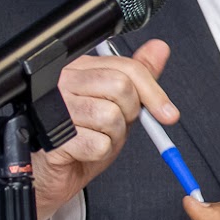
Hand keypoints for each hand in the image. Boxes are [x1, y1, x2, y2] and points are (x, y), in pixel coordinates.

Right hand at [31, 39, 173, 219]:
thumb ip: (137, 78)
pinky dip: (100, 152)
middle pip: (120, 87)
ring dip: (114, 135)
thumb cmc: (81, 135)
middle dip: (130, 112)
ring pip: (111, 116)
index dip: (153, 91)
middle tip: (116, 124)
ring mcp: (55, 108)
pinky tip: (85, 149)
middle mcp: (64, 82)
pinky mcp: (54, 137)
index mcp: (79, 68)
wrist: (52, 171)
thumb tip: (159, 49)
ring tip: (96, 136)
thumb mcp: (116, 103)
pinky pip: (99, 143)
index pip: (125, 67)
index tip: (167, 112)